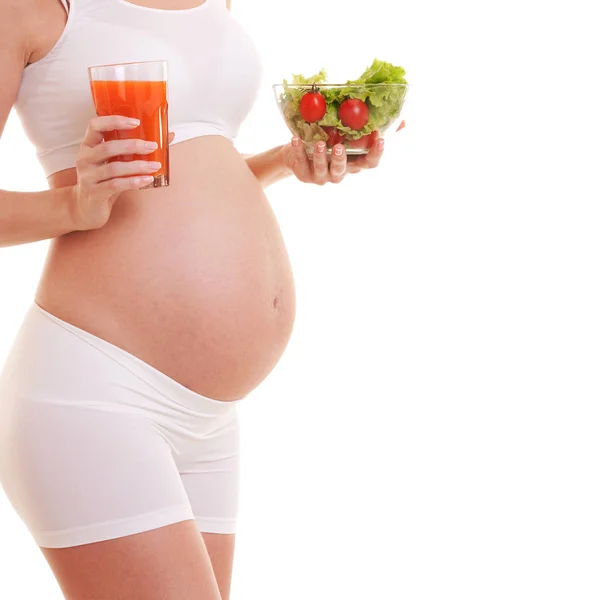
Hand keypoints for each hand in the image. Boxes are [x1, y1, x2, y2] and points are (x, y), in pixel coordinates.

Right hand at [70, 115, 174, 230]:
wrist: (87, 207)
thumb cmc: (105, 180)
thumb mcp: (116, 162)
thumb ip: (134, 150)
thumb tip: (167, 135)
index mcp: (88, 145)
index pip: (96, 125)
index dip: (114, 121)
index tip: (136, 122)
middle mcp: (85, 159)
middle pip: (108, 147)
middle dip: (133, 145)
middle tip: (153, 146)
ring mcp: (88, 176)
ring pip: (114, 168)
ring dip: (138, 166)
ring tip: (155, 166)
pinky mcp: (95, 193)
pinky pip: (116, 185)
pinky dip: (133, 182)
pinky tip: (147, 180)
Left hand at [281, 121, 405, 185]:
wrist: (297, 151)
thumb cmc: (327, 139)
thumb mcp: (345, 132)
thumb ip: (365, 125)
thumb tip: (398, 117)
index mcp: (353, 162)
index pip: (370, 163)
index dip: (376, 153)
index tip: (381, 138)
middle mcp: (339, 172)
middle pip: (344, 170)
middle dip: (342, 159)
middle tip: (339, 147)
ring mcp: (321, 176)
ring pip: (323, 171)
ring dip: (321, 157)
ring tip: (319, 142)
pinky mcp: (304, 174)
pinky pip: (301, 163)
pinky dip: (297, 150)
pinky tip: (295, 139)